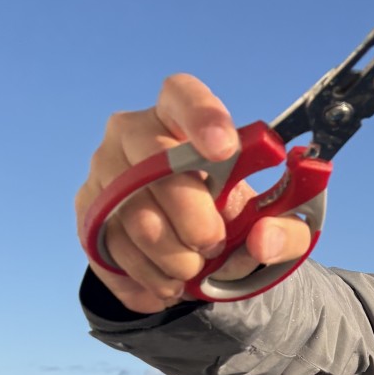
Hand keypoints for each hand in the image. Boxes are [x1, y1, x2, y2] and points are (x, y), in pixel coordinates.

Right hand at [75, 74, 311, 313]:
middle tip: (213, 243)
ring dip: (177, 258)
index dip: (202, 117)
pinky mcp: (87, 214)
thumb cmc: (229, 219)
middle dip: (194, 217)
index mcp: (181, 118)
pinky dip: (153, 278)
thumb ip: (286, 232)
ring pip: (137, 219)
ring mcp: (103, 171)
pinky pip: (118, 253)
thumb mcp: (272, 227)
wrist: (185, 254)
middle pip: (155, 163)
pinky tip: (169, 280)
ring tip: (193, 267)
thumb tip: (263, 240)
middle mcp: (132, 133)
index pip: (182, 95)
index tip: (226, 150)